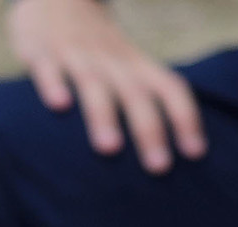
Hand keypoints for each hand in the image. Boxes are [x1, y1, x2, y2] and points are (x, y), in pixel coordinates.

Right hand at [7, 0, 206, 173]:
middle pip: (135, 94)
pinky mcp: (42, 51)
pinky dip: (54, 84)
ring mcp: (77, 55)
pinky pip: (49, 67)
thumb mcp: (127, 63)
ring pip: (94, 85)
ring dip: (103, 116)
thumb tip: (175, 150)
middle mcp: (110, 62)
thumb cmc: (97, 46)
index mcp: (135, 66)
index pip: (169, 88)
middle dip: (148, 130)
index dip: (185, 117)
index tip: (196, 153)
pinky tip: (59, 106)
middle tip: (159, 168)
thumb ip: (147, 96)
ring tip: (110, 148)